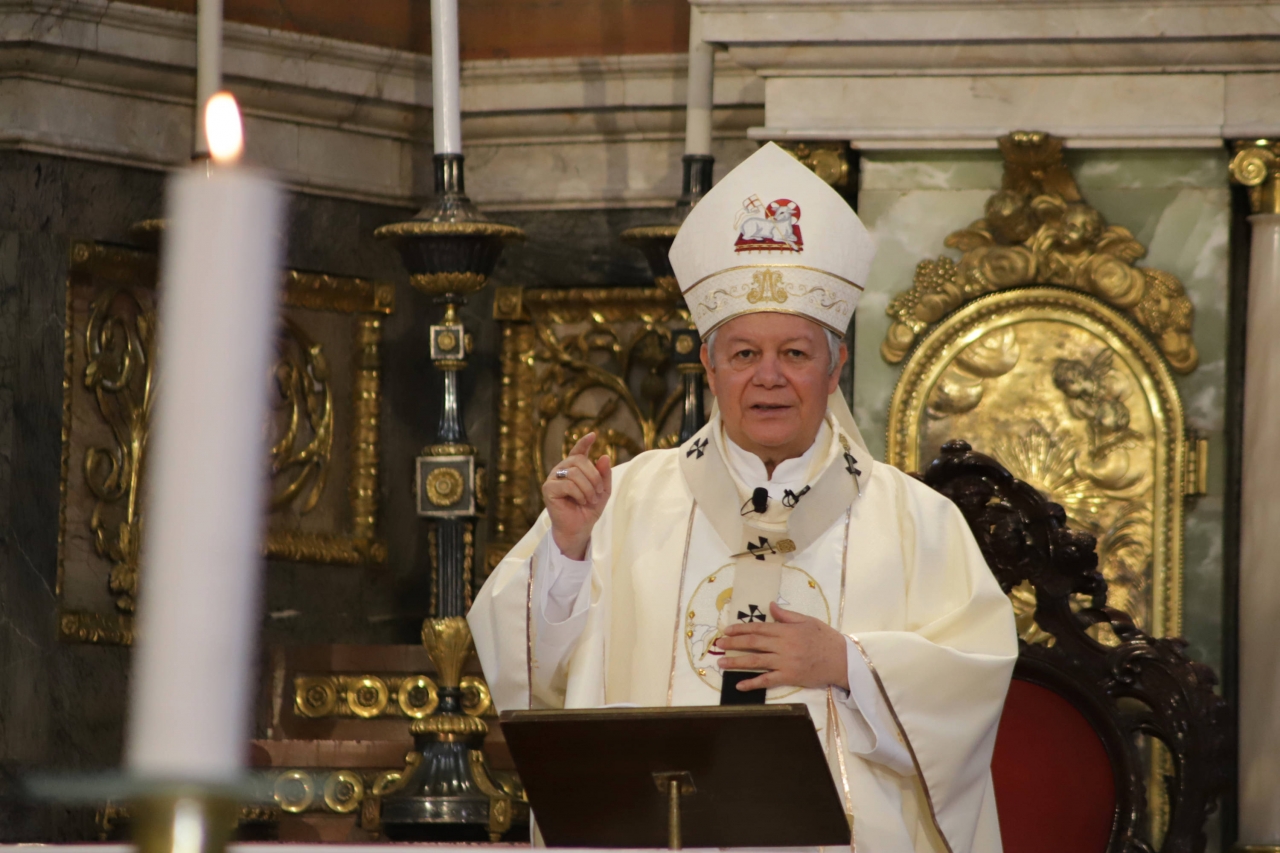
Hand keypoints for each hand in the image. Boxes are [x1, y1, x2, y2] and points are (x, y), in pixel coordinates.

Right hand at [542, 433, 611, 560]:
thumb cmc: (588, 510)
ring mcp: (553, 478)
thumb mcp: (602, 491)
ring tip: (591, 499)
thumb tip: (604, 455)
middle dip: (594, 476)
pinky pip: (568, 484)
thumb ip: (604, 474)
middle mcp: (562, 470)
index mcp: (574, 469)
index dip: (584, 442)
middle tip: (599, 492)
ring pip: (574, 472)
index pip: (578, 451)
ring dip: (588, 487)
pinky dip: (579, 493)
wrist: (579, 529)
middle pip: (579, 461)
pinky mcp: (548, 489)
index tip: (593, 435)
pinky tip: (581, 501)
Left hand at [716, 602, 848, 691]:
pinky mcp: (789, 677)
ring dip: (737, 662)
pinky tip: (740, 685)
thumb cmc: (825, 638)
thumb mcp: (808, 621)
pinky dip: (752, 683)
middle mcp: (783, 646)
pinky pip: (767, 681)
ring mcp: (785, 663)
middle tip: (719, 644)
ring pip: (756, 662)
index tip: (727, 630)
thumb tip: (770, 606)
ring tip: (721, 662)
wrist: (842, 660)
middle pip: (753, 644)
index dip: (741, 629)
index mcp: (787, 630)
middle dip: (734, 643)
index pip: (759, 628)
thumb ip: (787, 615)